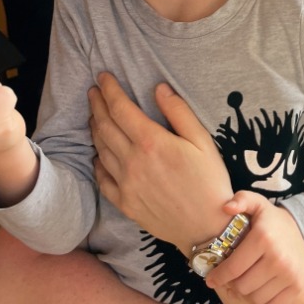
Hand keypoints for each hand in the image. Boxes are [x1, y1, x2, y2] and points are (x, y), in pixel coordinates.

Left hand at [89, 73, 233, 252]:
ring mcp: (126, 184)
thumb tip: (159, 88)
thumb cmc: (210, 181)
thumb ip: (178, 112)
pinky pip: (103, 178)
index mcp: (152, 142)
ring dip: (95, 128)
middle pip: (106, 126)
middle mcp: (133, 162)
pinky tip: (98, 154)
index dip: (109, 90)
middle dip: (97, 104)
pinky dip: (97, 161)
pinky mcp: (125, 203)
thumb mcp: (202, 140)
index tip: (102, 77)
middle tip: (94, 91)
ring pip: (101, 150)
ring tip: (95, 115)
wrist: (206, 227)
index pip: (121, 109)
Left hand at [208, 191, 303, 303]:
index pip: (233, 268)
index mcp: (263, 238)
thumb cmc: (272, 221)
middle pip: (242, 287)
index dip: (218, 276)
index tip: (210, 279)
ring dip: (246, 294)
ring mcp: (289, 274)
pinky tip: (258, 291)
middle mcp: (278, 258)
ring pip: (254, 299)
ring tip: (244, 283)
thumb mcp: (257, 203)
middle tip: (230, 279)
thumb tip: (225, 207)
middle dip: (232, 284)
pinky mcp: (296, 287)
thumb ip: (241, 199)